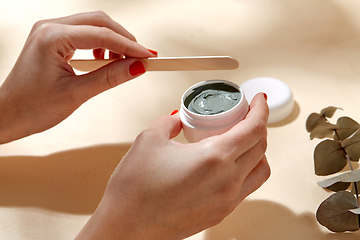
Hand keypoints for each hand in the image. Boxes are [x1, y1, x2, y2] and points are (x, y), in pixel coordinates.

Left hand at [0, 12, 155, 143]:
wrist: (8, 114)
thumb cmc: (32, 107)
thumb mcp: (77, 94)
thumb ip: (110, 77)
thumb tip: (137, 67)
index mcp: (52, 37)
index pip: (102, 35)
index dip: (129, 46)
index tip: (148, 56)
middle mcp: (49, 27)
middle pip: (99, 22)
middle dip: (123, 39)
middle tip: (141, 58)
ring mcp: (50, 31)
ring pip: (92, 25)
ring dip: (113, 41)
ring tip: (122, 62)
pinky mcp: (52, 39)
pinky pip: (83, 34)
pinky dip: (100, 44)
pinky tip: (104, 59)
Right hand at [75, 93, 269, 239]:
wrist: (128, 227)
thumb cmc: (135, 188)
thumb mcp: (150, 140)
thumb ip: (169, 123)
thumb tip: (178, 119)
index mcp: (215, 157)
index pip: (254, 129)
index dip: (261, 110)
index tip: (258, 100)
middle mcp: (228, 181)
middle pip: (261, 148)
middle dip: (258, 126)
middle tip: (246, 116)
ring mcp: (227, 200)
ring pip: (260, 171)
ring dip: (257, 151)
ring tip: (242, 141)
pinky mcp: (220, 214)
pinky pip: (247, 188)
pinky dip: (247, 171)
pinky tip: (229, 165)